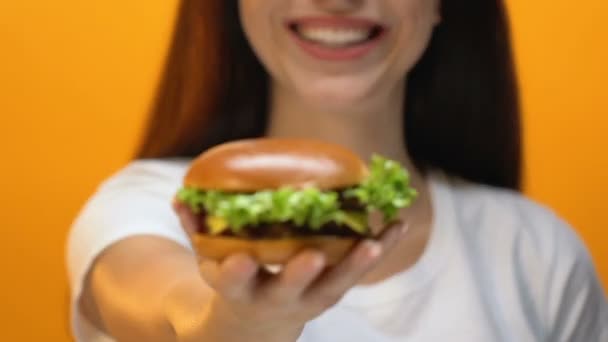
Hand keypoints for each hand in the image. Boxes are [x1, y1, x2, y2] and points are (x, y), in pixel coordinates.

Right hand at [173, 202, 406, 339]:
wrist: (259, 324)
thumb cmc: (235, 281)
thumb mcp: (208, 260)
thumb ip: (196, 228)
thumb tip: (180, 195)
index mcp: (241, 291)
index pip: (236, 285)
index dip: (238, 273)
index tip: (241, 260)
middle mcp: (278, 299)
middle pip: (290, 291)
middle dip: (299, 275)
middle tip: (311, 258)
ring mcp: (310, 297)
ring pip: (335, 284)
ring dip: (356, 263)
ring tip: (374, 241)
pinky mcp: (333, 290)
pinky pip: (359, 270)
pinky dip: (380, 249)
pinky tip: (397, 225)